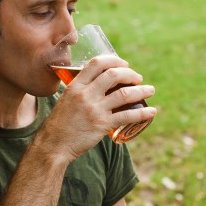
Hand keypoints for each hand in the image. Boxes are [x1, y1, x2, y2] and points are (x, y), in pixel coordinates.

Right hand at [39, 55, 155, 159]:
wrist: (54, 145)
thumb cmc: (59, 124)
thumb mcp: (65, 100)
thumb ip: (79, 91)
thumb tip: (94, 85)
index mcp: (75, 86)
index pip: (97, 63)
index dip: (114, 60)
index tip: (123, 64)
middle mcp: (85, 94)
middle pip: (114, 75)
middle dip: (130, 74)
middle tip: (138, 78)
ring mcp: (95, 109)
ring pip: (124, 94)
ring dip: (141, 91)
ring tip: (150, 90)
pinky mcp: (102, 124)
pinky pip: (127, 116)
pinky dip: (142, 113)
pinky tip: (151, 111)